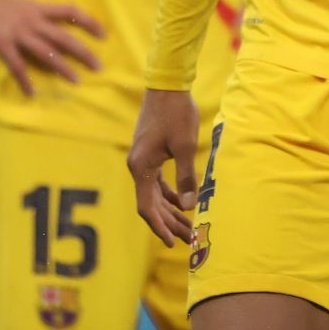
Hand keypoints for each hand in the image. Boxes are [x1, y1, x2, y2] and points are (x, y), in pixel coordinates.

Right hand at [0, 0, 103, 96]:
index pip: (70, 11)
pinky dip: (24, 80)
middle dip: (83, 52)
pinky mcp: (2, 45)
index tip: (104, 34)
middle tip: (99, 66)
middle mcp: (32, 21)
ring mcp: (18, 33)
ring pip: (47, 53)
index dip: (89, 22)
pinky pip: (17, 65)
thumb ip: (24, 3)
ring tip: (76, 80)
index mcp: (37, 8)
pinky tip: (31, 92)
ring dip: (62, 68)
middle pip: (64, 37)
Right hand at [128, 88, 200, 247]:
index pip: (147, 207)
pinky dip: (170, 195)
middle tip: (190, 241)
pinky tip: (182, 205)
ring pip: (156, 194)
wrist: (167, 86)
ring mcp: (143, 161)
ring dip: (171, 211)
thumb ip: (186, 176)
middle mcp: (137, 167)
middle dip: (171, 223)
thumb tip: (189, 206)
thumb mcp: (186, 145)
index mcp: (141, 167)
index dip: (159, 226)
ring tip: (189, 228)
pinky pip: (158, 183)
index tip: (172, 243)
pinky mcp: (150, 155)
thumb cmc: (177, 113)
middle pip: (152, 204)